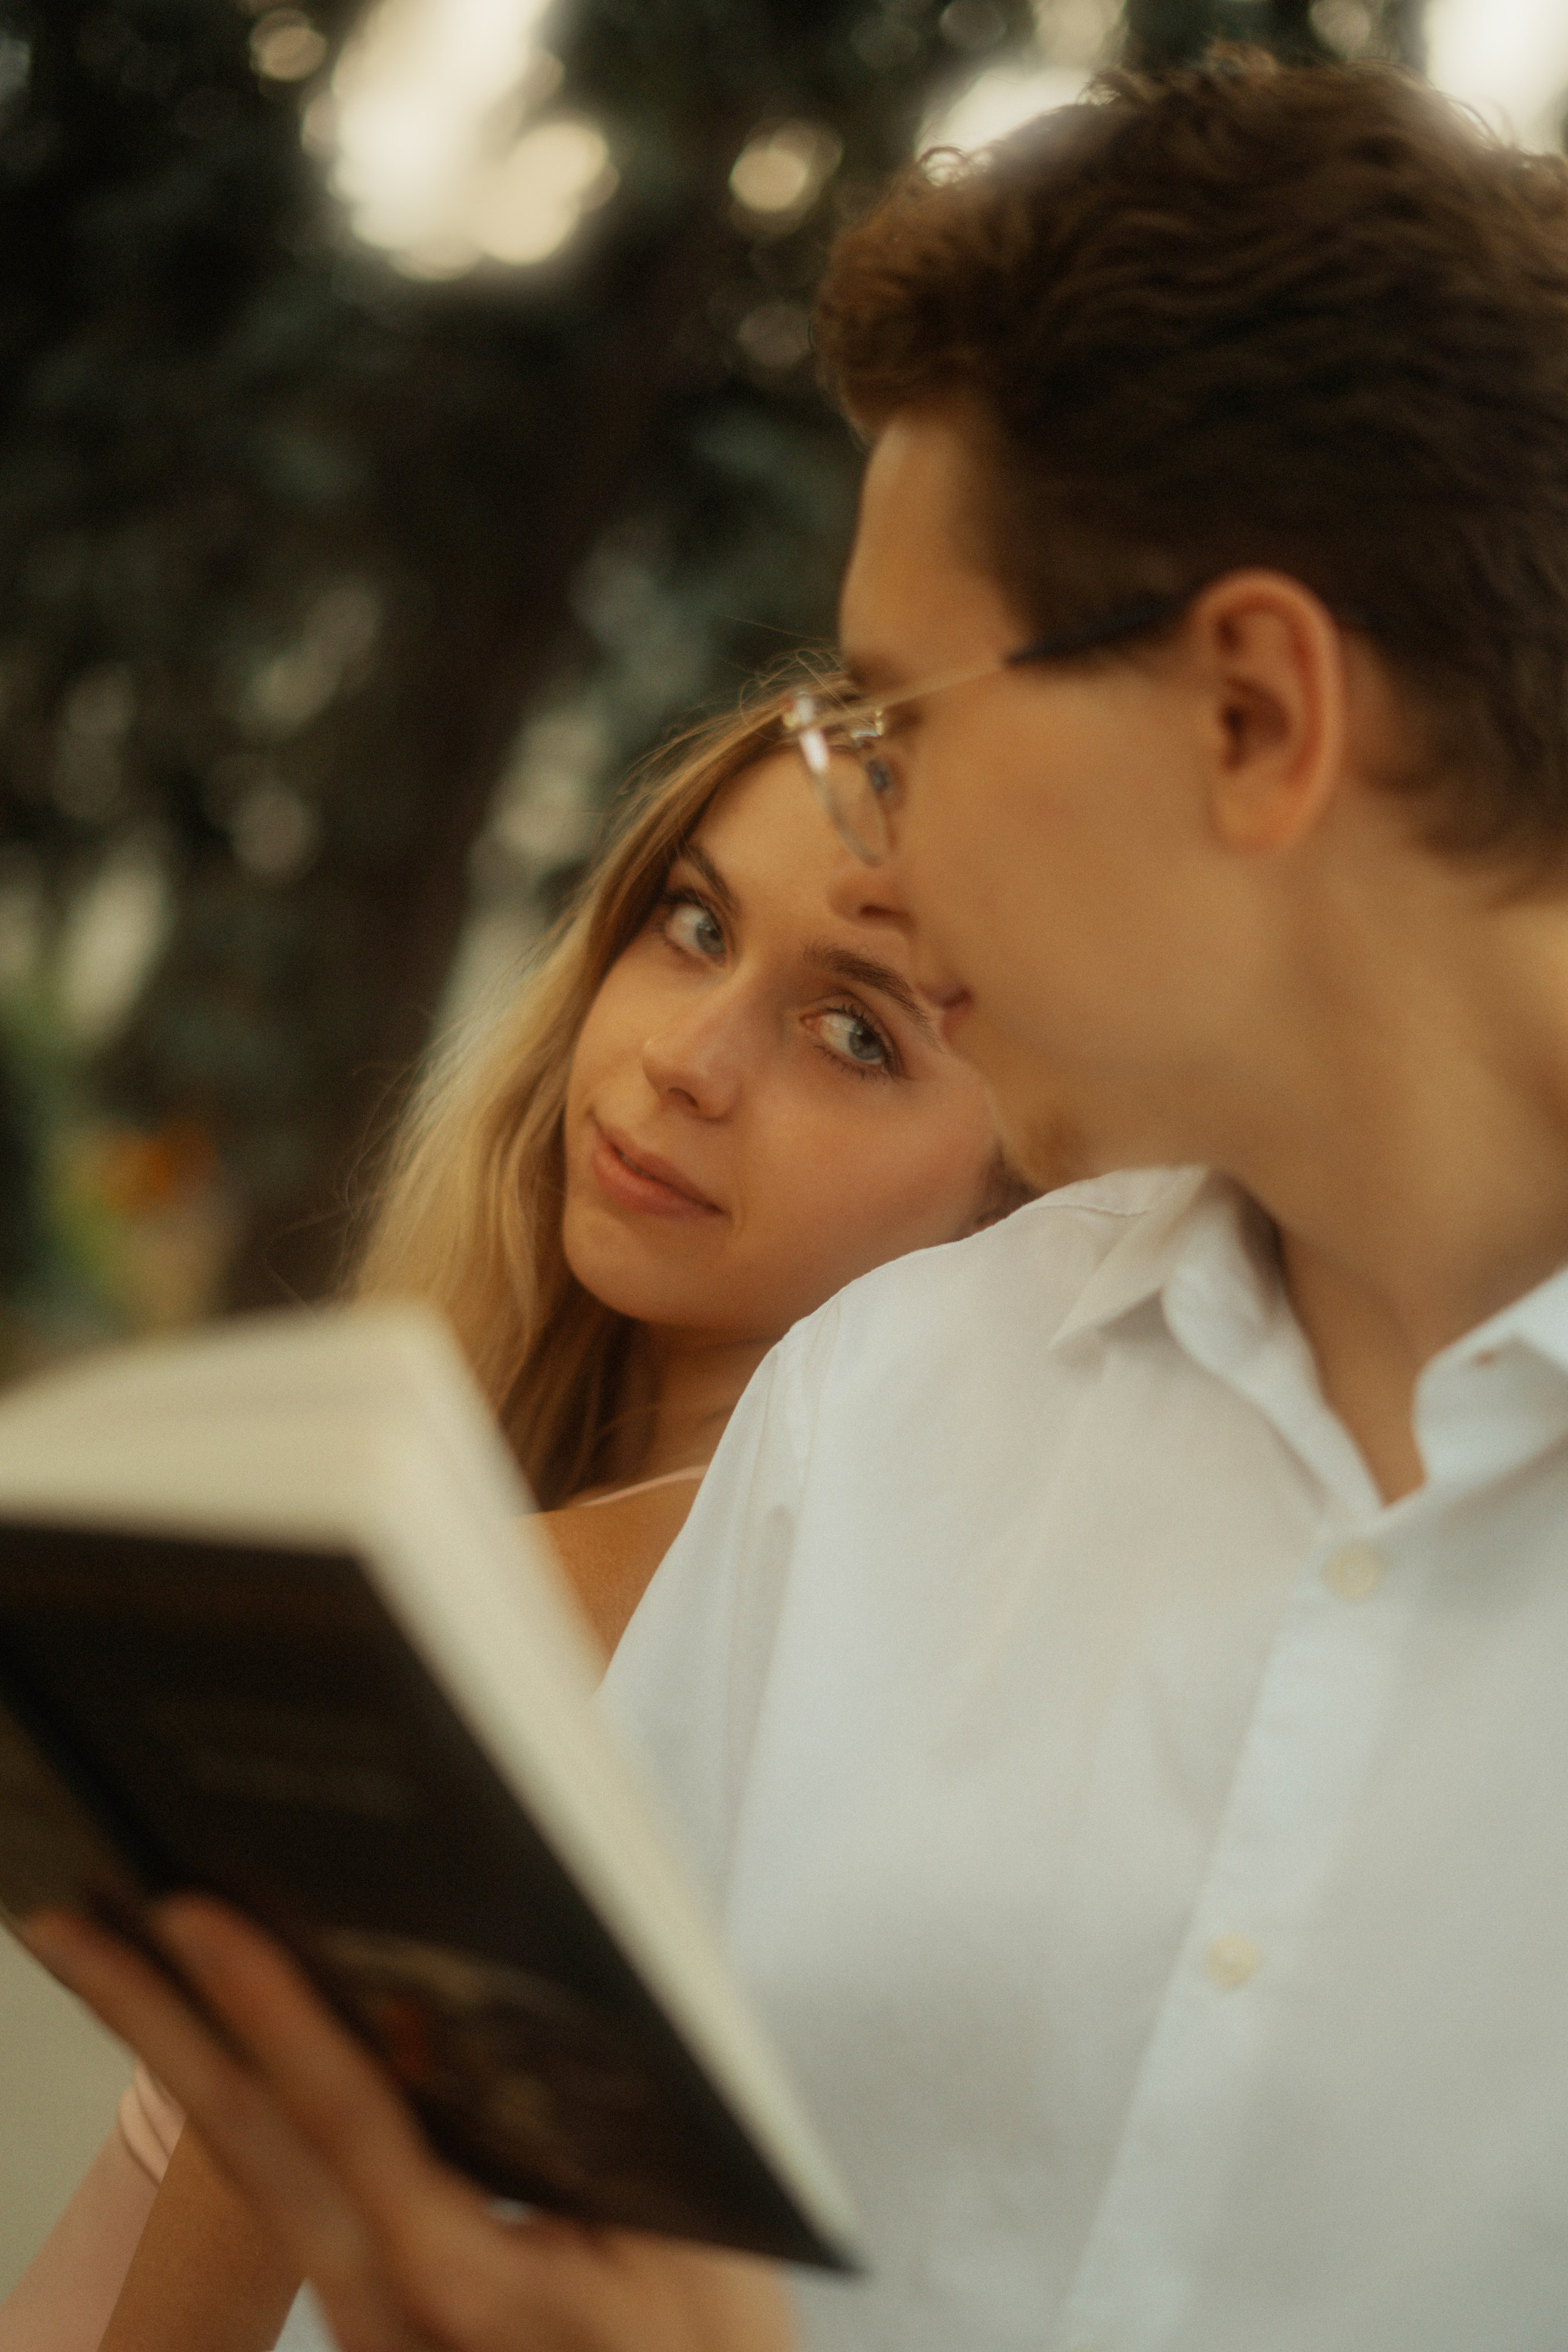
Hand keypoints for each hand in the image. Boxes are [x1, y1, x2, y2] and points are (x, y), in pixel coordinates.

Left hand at [24, 1901, 794, 2351]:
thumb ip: (564, 2135)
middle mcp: (387, 2315)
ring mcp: (366, 2326)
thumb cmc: (702, 2348)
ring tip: (105, 1950)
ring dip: (174, 2051)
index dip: (270, 2010)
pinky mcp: (370, 2317)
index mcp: (468, 2289)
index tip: (193, 1917)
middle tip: (70, 1916)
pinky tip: (206, 2035)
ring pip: (249, 2170)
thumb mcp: (676, 2238)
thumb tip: (431, 2020)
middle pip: (247, 2144)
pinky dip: (234, 2100)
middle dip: (153, 2019)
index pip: (347, 2122)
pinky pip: (284, 2194)